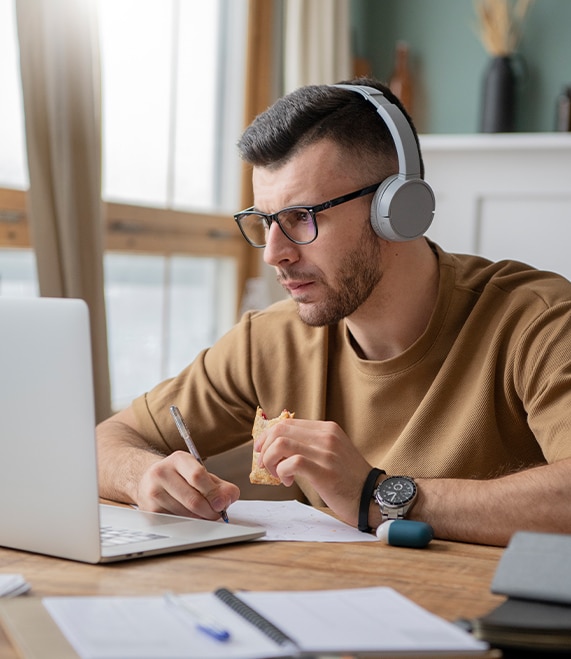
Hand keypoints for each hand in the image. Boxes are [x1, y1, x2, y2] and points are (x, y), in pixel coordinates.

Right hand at [136, 451, 239, 519]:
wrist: (150, 481)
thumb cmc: (180, 477)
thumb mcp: (201, 474)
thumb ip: (220, 485)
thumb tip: (230, 497)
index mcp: (178, 459)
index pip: (198, 476)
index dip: (213, 493)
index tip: (222, 503)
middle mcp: (161, 473)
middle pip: (192, 499)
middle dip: (210, 511)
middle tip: (217, 513)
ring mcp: (153, 492)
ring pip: (185, 513)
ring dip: (200, 518)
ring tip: (204, 514)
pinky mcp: (149, 510)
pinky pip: (176, 521)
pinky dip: (188, 522)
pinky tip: (189, 516)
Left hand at [254, 418, 371, 526]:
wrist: (375, 497)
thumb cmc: (350, 479)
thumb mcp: (332, 452)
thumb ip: (311, 445)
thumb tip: (279, 446)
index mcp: (327, 429)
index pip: (287, 422)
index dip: (268, 436)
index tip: (262, 450)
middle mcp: (327, 436)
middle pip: (280, 429)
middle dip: (265, 447)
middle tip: (265, 465)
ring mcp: (326, 452)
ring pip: (281, 443)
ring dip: (271, 460)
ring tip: (278, 474)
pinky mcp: (324, 471)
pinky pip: (291, 462)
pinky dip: (282, 471)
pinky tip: (288, 481)